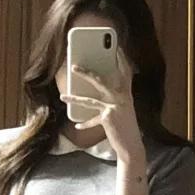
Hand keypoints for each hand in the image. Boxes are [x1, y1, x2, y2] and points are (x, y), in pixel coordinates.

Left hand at [69, 47, 143, 163]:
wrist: (132, 146)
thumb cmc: (125, 127)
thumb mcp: (122, 110)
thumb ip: (113, 99)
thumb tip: (97, 90)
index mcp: (126, 94)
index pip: (125, 72)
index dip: (121, 59)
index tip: (116, 48)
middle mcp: (122, 98)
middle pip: (101, 81)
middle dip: (86, 73)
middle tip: (73, 66)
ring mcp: (114, 107)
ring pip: (90, 100)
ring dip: (75, 99)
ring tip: (62, 97)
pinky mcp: (108, 118)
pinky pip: (92, 119)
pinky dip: (85, 124)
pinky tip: (77, 125)